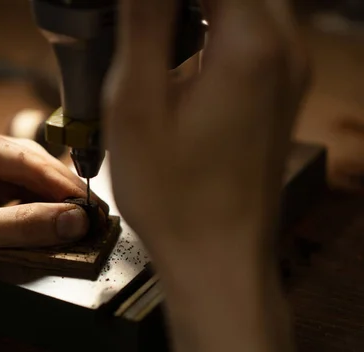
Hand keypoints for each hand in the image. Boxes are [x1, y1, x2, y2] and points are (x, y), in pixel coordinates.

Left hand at [0, 112, 103, 292]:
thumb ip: (20, 225)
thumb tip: (75, 220)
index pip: (21, 157)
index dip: (61, 184)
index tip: (93, 207)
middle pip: (22, 168)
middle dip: (54, 195)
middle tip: (90, 218)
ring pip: (15, 185)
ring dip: (41, 207)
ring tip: (75, 226)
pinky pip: (1, 201)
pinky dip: (22, 216)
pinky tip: (44, 228)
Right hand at [103, 0, 308, 268]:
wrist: (217, 255)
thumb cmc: (175, 198)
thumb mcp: (137, 105)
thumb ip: (143, 22)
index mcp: (249, 46)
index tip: (135, 11)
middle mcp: (283, 51)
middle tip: (141, 18)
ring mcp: (289, 72)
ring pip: (252, 4)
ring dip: (202, 6)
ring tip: (156, 28)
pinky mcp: (281, 91)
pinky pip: (257, 31)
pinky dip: (219, 24)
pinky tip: (182, 50)